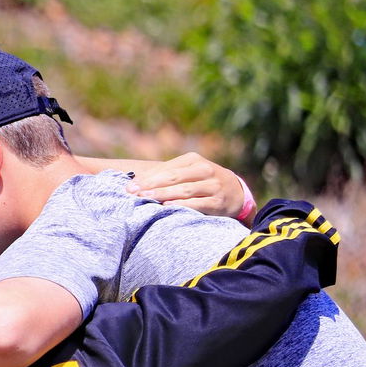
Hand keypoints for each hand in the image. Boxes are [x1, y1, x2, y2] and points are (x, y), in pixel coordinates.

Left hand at [127, 152, 243, 216]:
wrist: (236, 192)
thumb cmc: (201, 181)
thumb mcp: (187, 172)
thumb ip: (164, 174)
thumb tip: (134, 182)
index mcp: (193, 160)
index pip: (166, 169)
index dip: (147, 178)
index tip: (129, 187)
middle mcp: (205, 170)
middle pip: (174, 178)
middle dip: (151, 185)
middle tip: (133, 193)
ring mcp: (213, 186)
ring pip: (185, 190)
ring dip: (164, 194)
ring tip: (146, 198)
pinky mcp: (219, 202)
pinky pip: (198, 204)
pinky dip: (183, 205)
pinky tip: (168, 207)